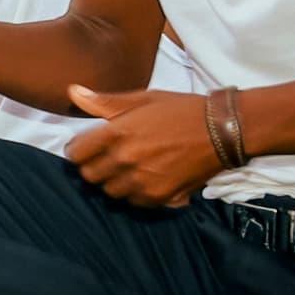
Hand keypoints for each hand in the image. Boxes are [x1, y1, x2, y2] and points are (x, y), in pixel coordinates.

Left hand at [67, 86, 224, 208]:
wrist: (222, 130)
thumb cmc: (181, 110)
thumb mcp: (143, 99)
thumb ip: (104, 102)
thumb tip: (72, 92)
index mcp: (117, 132)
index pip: (76, 153)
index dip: (79, 150)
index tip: (87, 147)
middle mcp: (125, 159)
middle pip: (89, 176)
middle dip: (94, 166)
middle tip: (109, 157)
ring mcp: (141, 180)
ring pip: (110, 191)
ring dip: (115, 181)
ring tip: (129, 168)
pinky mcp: (159, 196)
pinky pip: (133, 202)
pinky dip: (135, 193)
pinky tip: (146, 178)